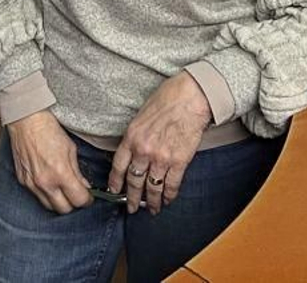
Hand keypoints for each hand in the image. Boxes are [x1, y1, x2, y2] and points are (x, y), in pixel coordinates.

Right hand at [5, 110, 92, 214]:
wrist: (26, 120)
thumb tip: (84, 186)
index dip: (87, 200)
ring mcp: (32, 184)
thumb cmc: (48, 130)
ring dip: (59, 202)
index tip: (88, 196)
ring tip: (63, 190)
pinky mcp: (23, 181)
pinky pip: (36, 196)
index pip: (78, 200)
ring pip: (49, 207)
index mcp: (60, 173)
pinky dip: (45, 194)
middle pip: (64, 209)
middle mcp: (45, 182)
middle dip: (73, 204)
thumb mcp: (70, 149)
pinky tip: (50, 184)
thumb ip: (77, 171)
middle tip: (77, 194)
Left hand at [108, 73, 211, 214]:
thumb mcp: (141, 115)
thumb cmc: (168, 98)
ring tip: (151, 210)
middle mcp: (143, 150)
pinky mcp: (179, 162)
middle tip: (131, 208)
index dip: (115, 182)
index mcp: (132, 136)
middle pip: (134, 181)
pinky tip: (167, 201)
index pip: (118, 166)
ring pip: (152, 187)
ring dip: (152, 201)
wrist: (191, 96)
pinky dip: (169, 196)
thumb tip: (133, 150)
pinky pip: (171, 185)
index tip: (114, 191)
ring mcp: (161, 158)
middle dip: (132, 198)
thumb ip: (135, 135)